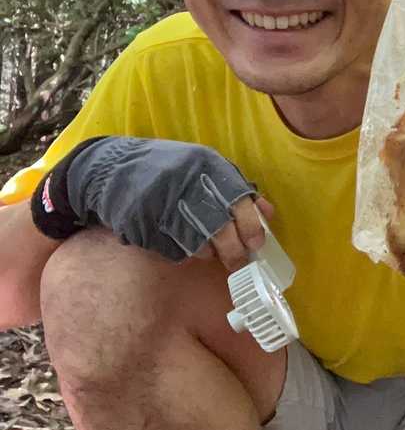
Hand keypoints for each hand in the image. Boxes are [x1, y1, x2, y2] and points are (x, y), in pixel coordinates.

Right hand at [31, 136, 268, 270]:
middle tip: (239, 263)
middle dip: (233, 251)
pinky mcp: (141, 225)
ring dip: (208, 253)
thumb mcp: (205, 168)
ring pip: (196, 243)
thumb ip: (237, 188)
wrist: (111, 168)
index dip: (251, 226)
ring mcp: (161, 206)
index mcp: (206, 166)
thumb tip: (268, 213)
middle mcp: (186, 185)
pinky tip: (182, 244)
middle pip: (219, 228)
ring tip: (210, 251)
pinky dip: (182, 252)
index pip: (239, 200)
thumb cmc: (169, 169)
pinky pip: (171, 249)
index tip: (257, 244)